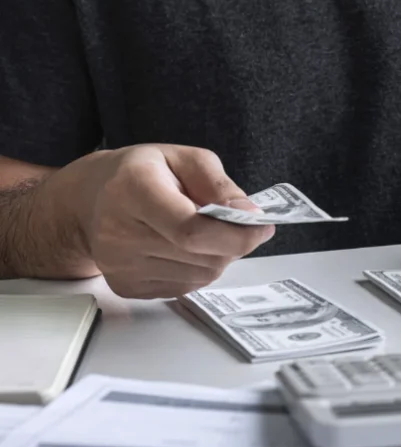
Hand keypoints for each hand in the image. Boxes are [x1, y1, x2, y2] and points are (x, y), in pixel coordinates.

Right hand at [47, 144, 273, 297]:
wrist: (92, 199)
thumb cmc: (143, 173)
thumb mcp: (186, 159)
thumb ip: (221, 186)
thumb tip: (250, 216)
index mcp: (132, 190)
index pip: (192, 230)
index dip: (236, 234)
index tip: (261, 227)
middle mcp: (118, 231)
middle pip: (202, 256)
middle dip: (232, 243)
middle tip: (233, 225)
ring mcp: (120, 265)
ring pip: (200, 275)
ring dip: (216, 256)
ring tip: (201, 232)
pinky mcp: (127, 286)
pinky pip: (185, 286)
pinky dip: (198, 269)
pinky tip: (182, 248)